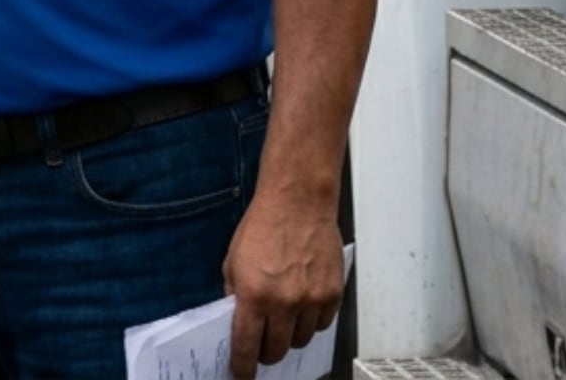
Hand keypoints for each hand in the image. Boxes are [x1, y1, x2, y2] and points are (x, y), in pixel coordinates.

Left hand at [223, 192, 345, 377]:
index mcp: (254, 295)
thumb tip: (237, 321)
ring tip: (282, 320)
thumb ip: (234, 294)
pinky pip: (321, 325)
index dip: (242, 366)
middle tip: (261, 346)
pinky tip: (301, 308)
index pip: (247, 345)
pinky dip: (310, 323)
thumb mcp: (232, 261)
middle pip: (277, 350)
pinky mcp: (333, 295)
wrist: (298, 203)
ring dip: (289, 337)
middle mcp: (285, 302)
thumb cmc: (262, 226)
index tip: (240, 374)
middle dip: (266, 353)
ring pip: (300, 340)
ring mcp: (312, 300)